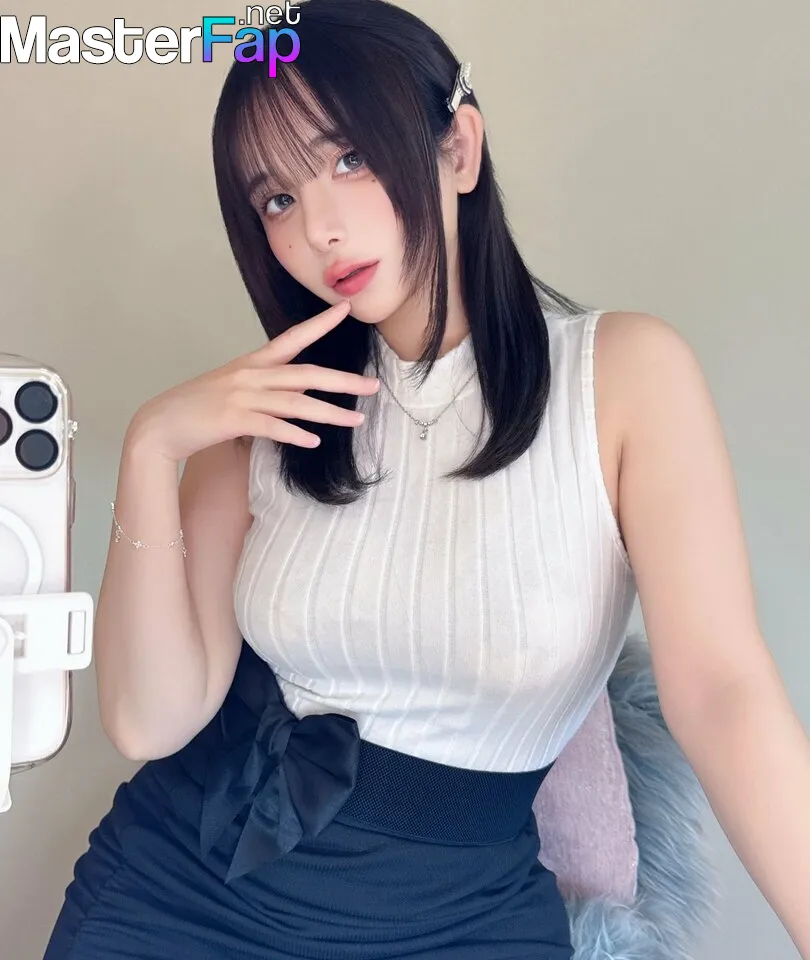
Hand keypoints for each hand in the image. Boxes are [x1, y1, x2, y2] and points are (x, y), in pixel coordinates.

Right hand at [126, 300, 378, 462]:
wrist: (160, 424)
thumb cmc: (198, 409)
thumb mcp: (234, 389)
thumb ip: (266, 389)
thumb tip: (297, 395)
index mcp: (252, 363)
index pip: (294, 337)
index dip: (321, 323)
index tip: (347, 309)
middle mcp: (251, 375)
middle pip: (307, 374)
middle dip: (343, 381)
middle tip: (373, 387)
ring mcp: (242, 396)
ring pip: (296, 402)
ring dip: (329, 412)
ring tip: (356, 420)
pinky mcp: (233, 419)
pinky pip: (271, 426)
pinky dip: (294, 433)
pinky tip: (313, 441)